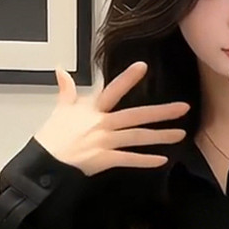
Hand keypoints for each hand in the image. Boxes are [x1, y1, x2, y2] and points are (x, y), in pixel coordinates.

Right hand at [33, 63, 189, 176]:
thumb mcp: (60, 109)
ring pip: (137, 137)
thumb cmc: (53, 136)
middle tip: (183, 108)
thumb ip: (66, 90)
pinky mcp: (105, 159)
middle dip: (161, 112)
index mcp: (93, 109)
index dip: (127, 78)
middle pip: (136, 115)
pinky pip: (129, 159)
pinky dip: (145, 160)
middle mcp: (102, 123)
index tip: (143, 67)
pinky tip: (162, 159)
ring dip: (160, 136)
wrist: (45, 161)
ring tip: (180, 134)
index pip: (113, 89)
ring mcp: (105, 142)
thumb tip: (61, 71)